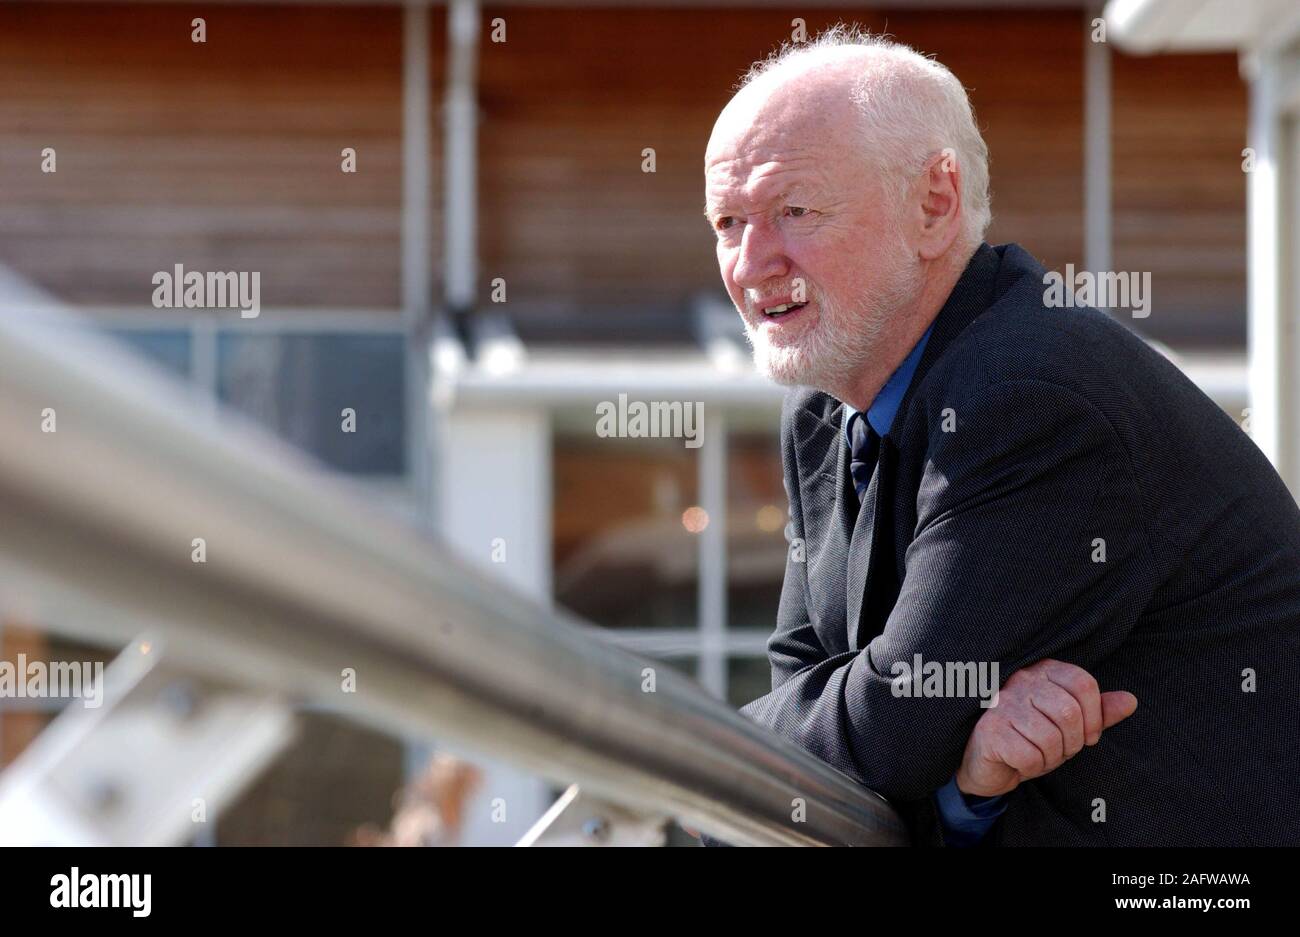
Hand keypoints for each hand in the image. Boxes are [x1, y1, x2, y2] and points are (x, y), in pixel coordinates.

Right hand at [955, 658, 1136, 797]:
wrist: (985, 761)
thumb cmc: (1028, 737)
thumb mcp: (1068, 725)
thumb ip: (1097, 712)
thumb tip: (1131, 700)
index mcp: (1042, 670)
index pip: (1083, 683)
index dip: (1094, 717)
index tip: (1087, 736)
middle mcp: (1020, 680)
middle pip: (1070, 712)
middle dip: (1072, 743)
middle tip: (1057, 749)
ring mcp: (1001, 703)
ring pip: (1051, 738)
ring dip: (1050, 758)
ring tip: (1035, 753)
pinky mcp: (990, 730)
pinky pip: (1030, 756)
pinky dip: (1032, 767)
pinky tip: (1018, 760)